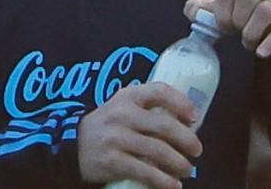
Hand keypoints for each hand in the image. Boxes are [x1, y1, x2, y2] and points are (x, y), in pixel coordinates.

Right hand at [77, 82, 202, 187]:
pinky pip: (144, 171)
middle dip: (186, 140)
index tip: (195, 117)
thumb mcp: (123, 106)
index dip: (181, 103)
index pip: (160, 91)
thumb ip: (148, 107)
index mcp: (128, 96)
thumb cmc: (108, 125)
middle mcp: (122, 114)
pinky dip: (162, 180)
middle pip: (164, 125)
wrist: (72, 147)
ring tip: (188, 170)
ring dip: (178, 163)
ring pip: (157, 151)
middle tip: (197, 150)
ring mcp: (116, 138)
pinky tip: (172, 185)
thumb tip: (187, 122)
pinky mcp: (111, 161)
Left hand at [185, 0, 270, 57]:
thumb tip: (191, 10)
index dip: (221, 13)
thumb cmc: (251, 14)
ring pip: (265, 10)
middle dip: (237, 20)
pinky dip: (270, 42)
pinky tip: (261, 53)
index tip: (223, 27)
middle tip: (236, 33)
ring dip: (252, 34)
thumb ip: (206, 10)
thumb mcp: (228, 9)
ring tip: (249, 43)